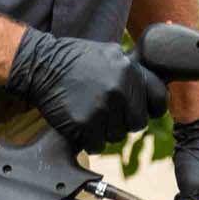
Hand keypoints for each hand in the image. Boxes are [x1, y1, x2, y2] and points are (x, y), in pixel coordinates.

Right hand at [5, 29, 168, 153]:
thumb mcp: (110, 53)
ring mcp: (102, 108)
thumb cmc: (74, 60)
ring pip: (117, 136)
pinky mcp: (84, 124)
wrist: (40, 64)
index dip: (150, 108)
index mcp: (130, 71)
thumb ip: (132, 70)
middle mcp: (120, 90)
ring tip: (88, 111)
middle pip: (137, 123)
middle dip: (123, 120)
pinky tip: (78, 121)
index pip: (158, 101)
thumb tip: (156, 84)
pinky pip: (96, 145)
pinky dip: (87, 139)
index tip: (139, 110)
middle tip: (104, 110)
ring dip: (103, 130)